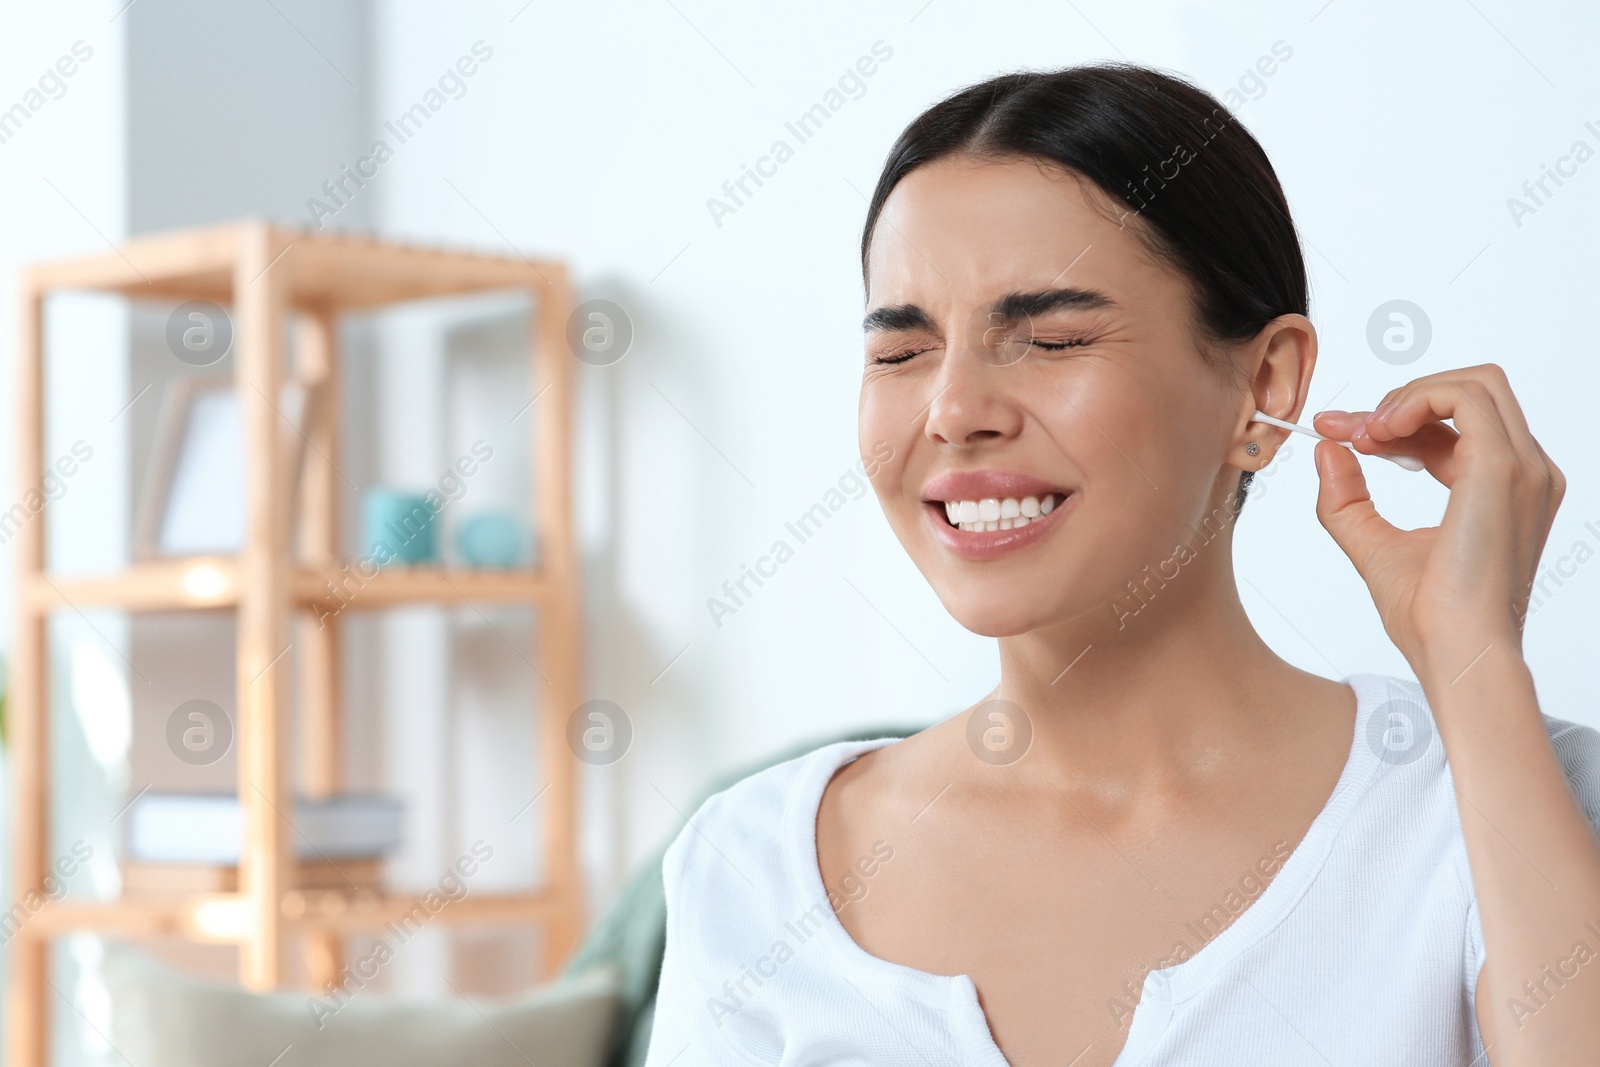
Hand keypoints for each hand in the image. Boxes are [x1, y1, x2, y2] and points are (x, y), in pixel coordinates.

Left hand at [1309, 364, 1563, 679]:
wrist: (1456, 651)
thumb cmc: (1430, 616)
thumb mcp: (1372, 544)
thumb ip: (1347, 498)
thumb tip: (1326, 450)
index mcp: (1504, 489)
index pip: (1455, 426)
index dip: (1393, 418)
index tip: (1337, 431)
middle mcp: (1525, 472)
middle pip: (1469, 394)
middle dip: (1402, 401)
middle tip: (1349, 431)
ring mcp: (1521, 468)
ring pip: (1474, 384)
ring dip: (1409, 397)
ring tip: (1367, 434)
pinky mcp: (1502, 469)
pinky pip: (1466, 397)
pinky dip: (1417, 399)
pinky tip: (1380, 432)